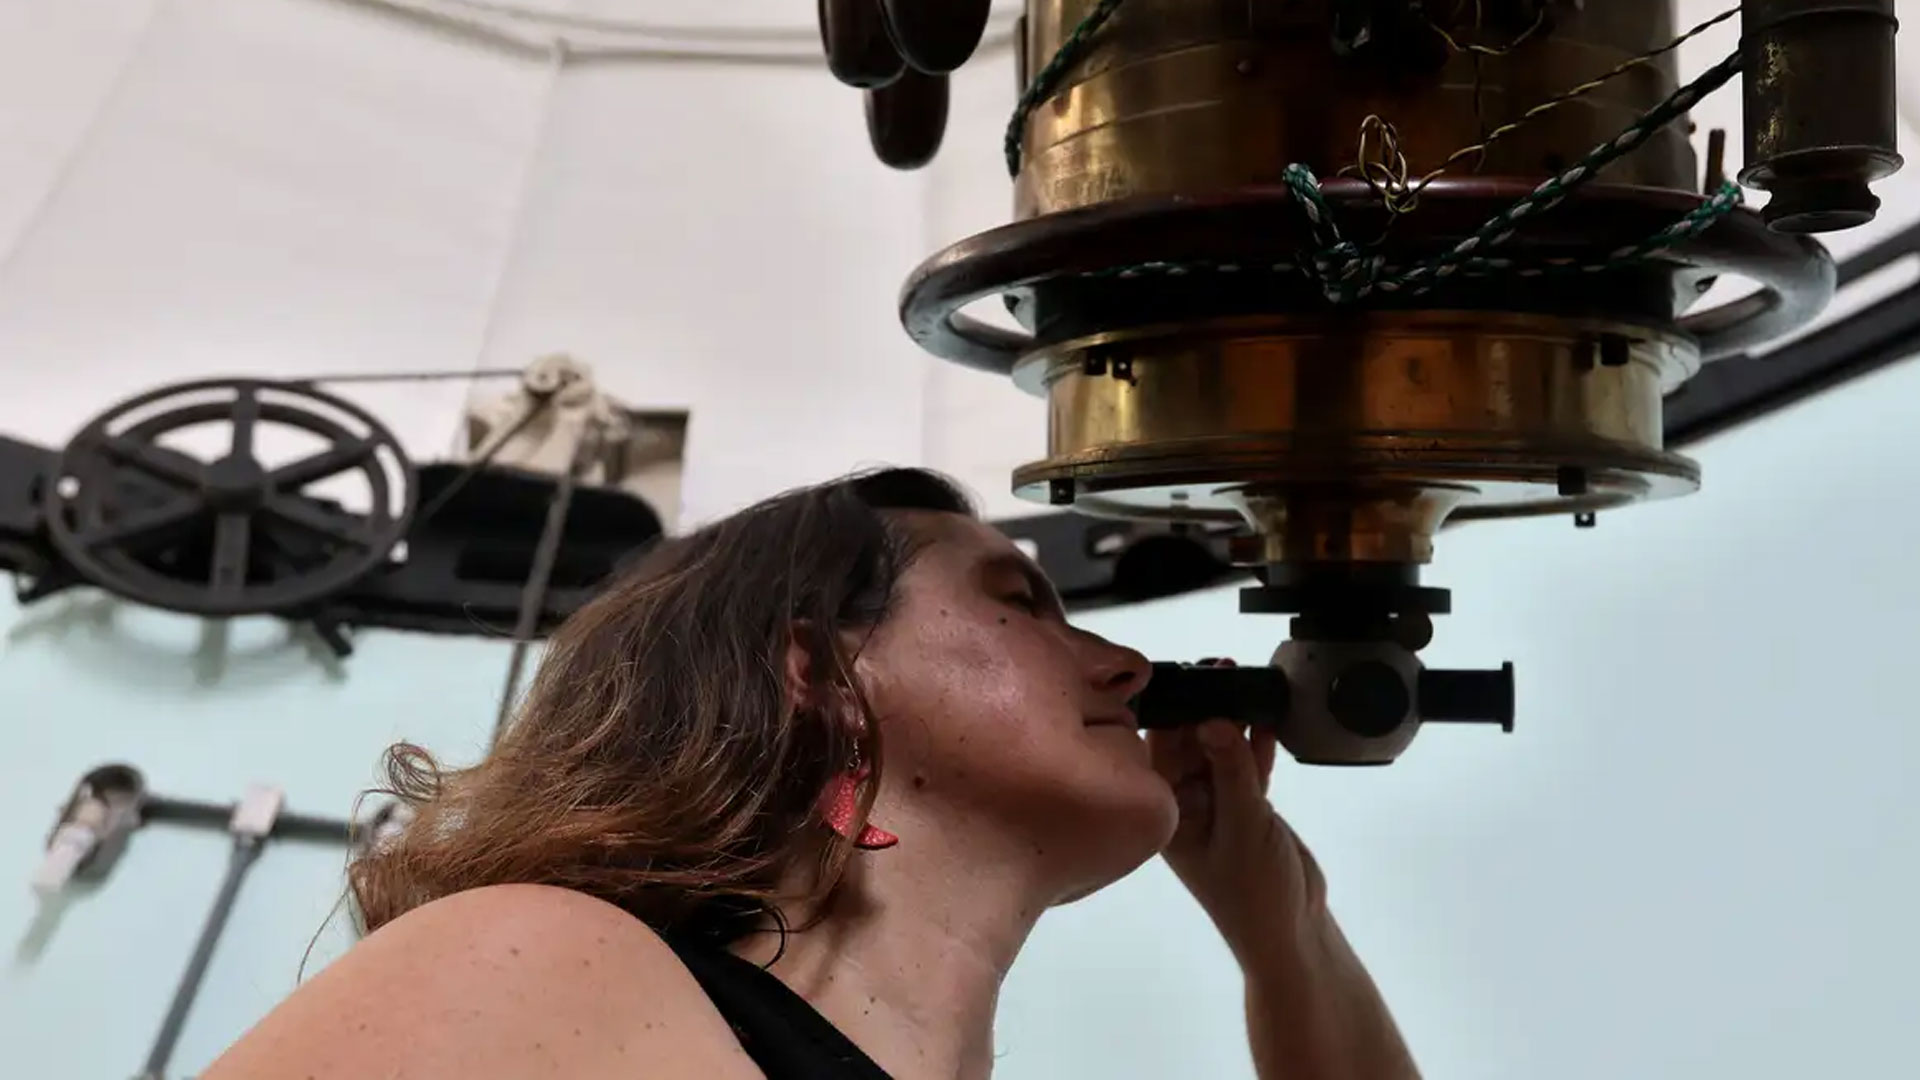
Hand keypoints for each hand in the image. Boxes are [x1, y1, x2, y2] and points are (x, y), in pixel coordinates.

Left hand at [1148, 661, 1327, 966]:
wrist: (1293, 929)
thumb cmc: (1255, 890)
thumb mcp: (1243, 828)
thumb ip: (1230, 772)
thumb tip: (1211, 719)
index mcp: (1169, 814)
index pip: (1160, 751)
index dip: (1173, 712)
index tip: (1189, 675)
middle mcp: (1185, 804)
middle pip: (1189, 743)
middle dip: (1204, 708)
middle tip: (1224, 670)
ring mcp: (1216, 804)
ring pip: (1219, 749)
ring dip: (1233, 721)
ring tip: (1246, 683)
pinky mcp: (1246, 805)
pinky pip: (1244, 764)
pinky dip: (1255, 744)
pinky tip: (1267, 718)